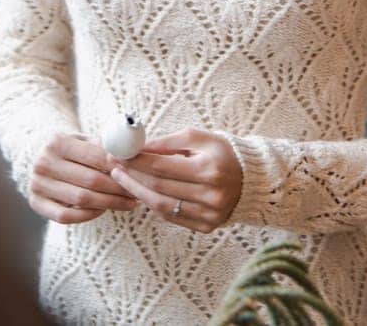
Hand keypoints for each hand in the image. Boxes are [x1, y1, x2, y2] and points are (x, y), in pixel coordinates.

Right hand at [27, 132, 139, 224]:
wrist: (41, 158)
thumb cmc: (72, 150)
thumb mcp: (84, 140)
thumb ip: (104, 146)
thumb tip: (132, 153)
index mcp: (57, 142)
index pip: (95, 156)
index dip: (118, 167)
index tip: (137, 174)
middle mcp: (43, 163)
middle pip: (90, 180)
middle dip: (118, 188)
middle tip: (137, 192)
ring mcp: (37, 184)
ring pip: (81, 199)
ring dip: (109, 203)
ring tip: (128, 203)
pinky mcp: (36, 203)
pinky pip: (65, 216)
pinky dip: (88, 215)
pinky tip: (103, 210)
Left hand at [106, 128, 241, 233]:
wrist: (253, 180)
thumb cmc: (223, 153)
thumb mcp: (200, 138)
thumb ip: (169, 141)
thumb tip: (139, 147)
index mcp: (209, 169)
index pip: (161, 166)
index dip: (136, 161)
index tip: (118, 153)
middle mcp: (210, 195)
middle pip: (158, 187)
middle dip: (131, 176)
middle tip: (113, 166)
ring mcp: (209, 214)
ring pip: (162, 206)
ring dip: (137, 192)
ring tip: (121, 179)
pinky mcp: (207, 227)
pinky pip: (172, 218)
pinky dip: (154, 205)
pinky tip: (143, 192)